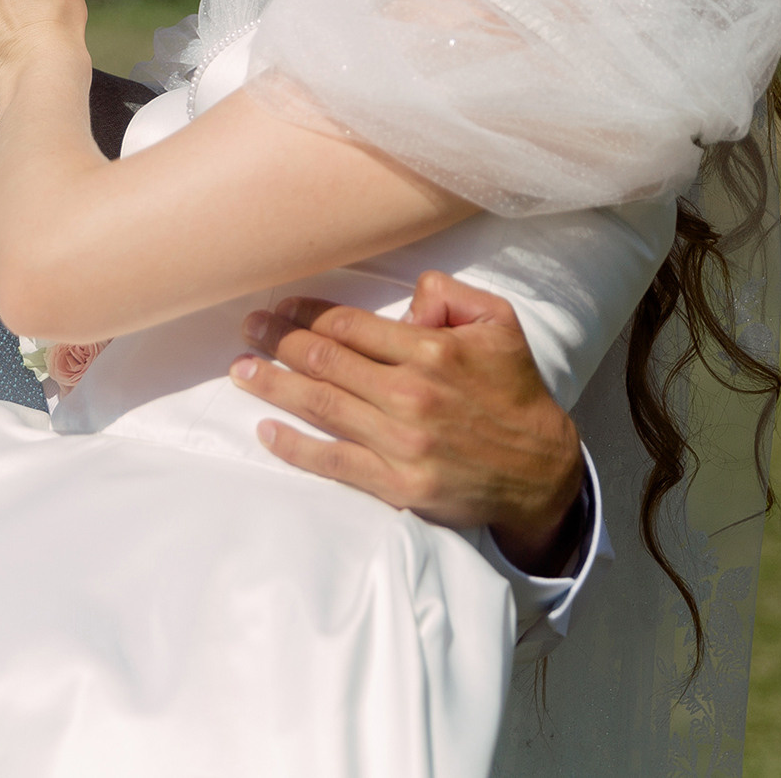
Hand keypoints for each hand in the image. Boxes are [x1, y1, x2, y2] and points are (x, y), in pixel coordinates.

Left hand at [230, 272, 585, 574]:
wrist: (540, 470)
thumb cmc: (514, 392)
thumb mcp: (500, 325)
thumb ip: (452, 295)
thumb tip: (408, 296)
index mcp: (431, 351)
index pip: (350, 325)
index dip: (307, 313)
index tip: (280, 306)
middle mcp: (410, 394)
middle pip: (324, 360)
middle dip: (278, 340)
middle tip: (247, 329)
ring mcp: (401, 443)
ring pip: (320, 405)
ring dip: (272, 385)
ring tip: (240, 370)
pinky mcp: (397, 485)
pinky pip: (333, 461)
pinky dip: (294, 446)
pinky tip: (266, 430)